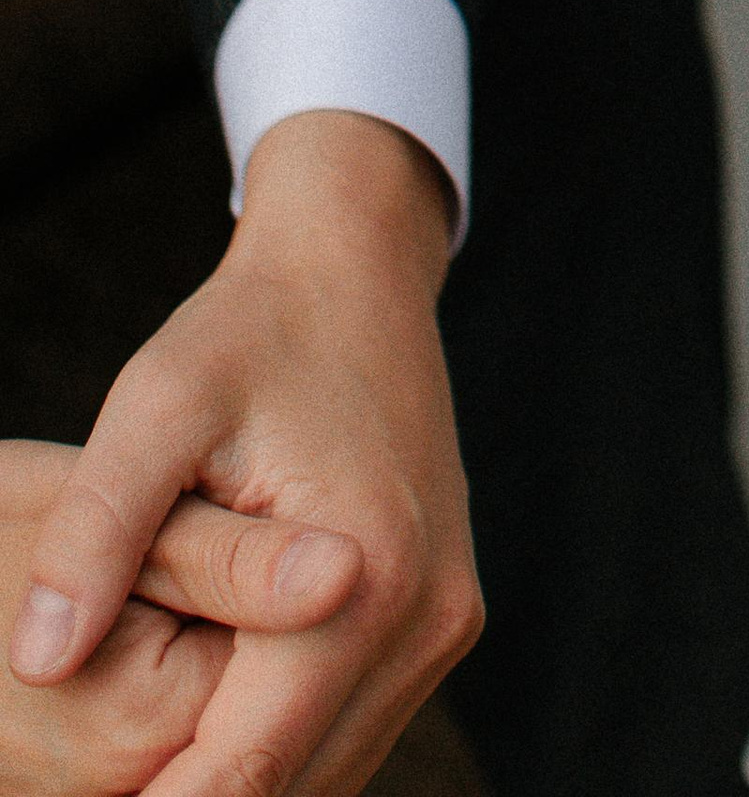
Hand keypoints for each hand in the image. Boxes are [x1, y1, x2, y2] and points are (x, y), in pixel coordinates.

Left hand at [9, 112, 482, 796]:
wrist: (359, 270)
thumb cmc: (250, 333)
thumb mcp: (155, 405)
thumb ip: (97, 532)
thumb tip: (35, 666)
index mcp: (362, 580)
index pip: (243, 773)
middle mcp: (423, 621)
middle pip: (287, 791)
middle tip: (87, 787)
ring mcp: (441, 625)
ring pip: (323, 774)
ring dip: (232, 783)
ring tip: (132, 763)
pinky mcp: (437, 618)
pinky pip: (348, 730)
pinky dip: (273, 748)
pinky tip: (196, 723)